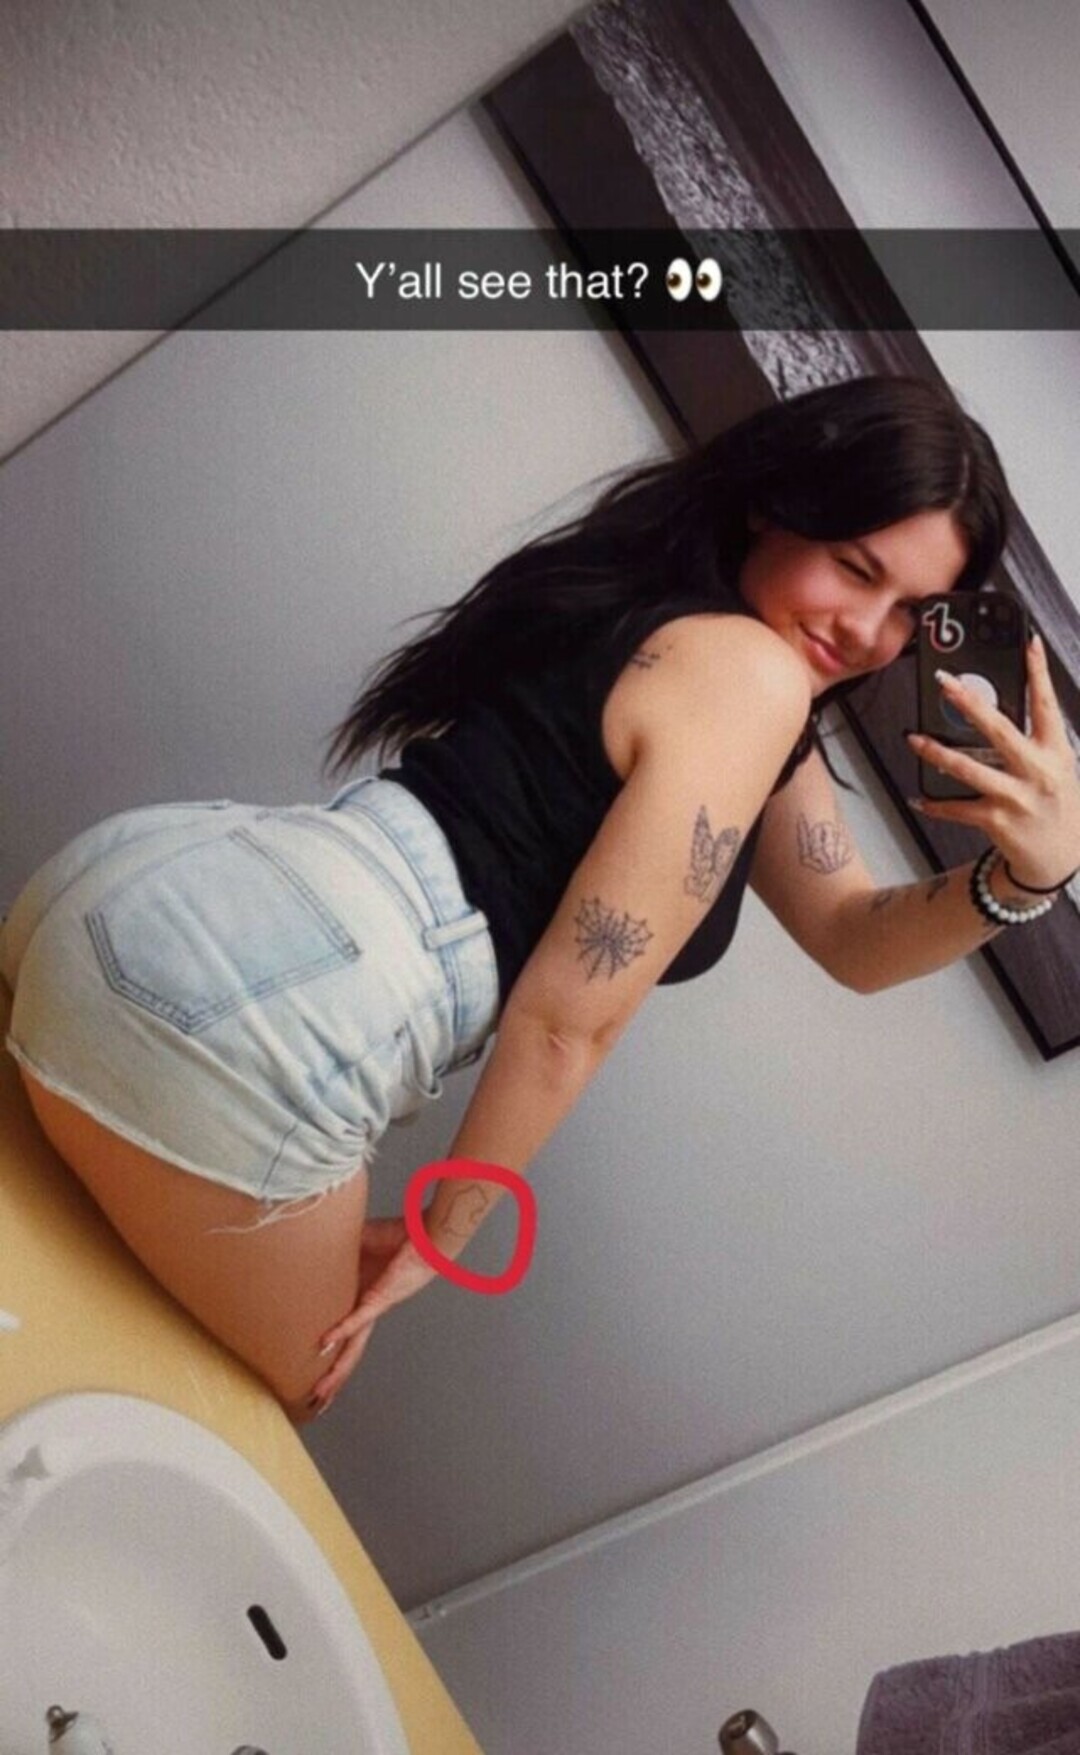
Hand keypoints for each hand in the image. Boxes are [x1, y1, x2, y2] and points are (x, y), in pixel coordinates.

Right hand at [308, 1216, 437, 1413]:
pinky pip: (358, 1318)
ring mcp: (376, 1308)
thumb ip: (339, 1250)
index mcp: (366, 1301)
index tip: (320, 1376)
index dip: (334, 1358)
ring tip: (321, 1391)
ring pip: (353, 1346)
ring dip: (336, 1370)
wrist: (425, 1235)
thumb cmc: (399, 1238)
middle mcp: (371, 1311)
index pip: (347, 1336)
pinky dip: (340, 1330)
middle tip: (317, 1402)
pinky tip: (324, 1344)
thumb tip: (315, 1243)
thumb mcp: (359, 1243)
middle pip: (350, 1353)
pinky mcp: (380, 1298)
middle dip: (334, 1379)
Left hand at [908, 634, 1079, 889]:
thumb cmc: (1058, 806)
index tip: (1028, 642)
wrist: (1063, 860)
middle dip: (969, 703)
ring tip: (913, 738)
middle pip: (999, 729)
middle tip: (945, 682)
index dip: (1038, 672)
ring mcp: (1016, 797)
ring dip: (936, 752)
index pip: (1047, 704)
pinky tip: (918, 798)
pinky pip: (957, 809)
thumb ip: (1035, 741)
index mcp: (1055, 752)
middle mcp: (1037, 771)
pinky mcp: (997, 821)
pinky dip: (935, 804)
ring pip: (968, 768)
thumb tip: (996, 712)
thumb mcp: (1058, 767)